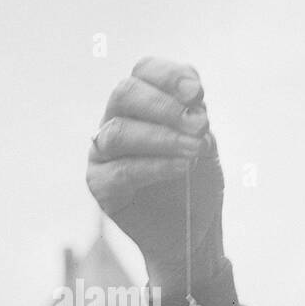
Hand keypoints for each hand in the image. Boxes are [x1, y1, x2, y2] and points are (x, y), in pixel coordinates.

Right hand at [86, 57, 224, 290]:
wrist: (193, 234)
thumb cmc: (197, 186)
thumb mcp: (205, 146)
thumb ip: (196, 118)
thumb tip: (193, 94)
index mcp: (142, 104)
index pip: (143, 71)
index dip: (169, 76)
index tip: (198, 92)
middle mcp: (116, 121)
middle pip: (124, 93)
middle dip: (164, 106)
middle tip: (199, 125)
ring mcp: (103, 153)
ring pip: (119, 132)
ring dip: (163, 138)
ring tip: (196, 150)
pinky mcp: (99, 185)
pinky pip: (121, 171)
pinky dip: (155, 166)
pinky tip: (182, 167)